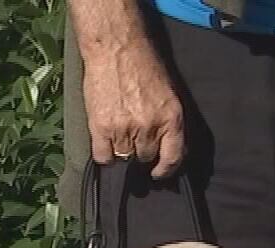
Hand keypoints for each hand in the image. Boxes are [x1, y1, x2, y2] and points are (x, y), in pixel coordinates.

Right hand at [82, 37, 185, 177]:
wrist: (115, 47)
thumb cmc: (143, 62)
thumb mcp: (168, 92)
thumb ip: (168, 120)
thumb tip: (165, 146)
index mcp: (172, 118)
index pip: (173, 157)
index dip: (166, 170)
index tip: (158, 173)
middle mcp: (150, 127)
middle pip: (145, 157)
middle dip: (141, 151)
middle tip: (134, 138)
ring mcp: (125, 130)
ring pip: (124, 157)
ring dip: (122, 150)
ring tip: (118, 132)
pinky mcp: (101, 128)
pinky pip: (104, 157)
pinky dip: (105, 154)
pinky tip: (104, 141)